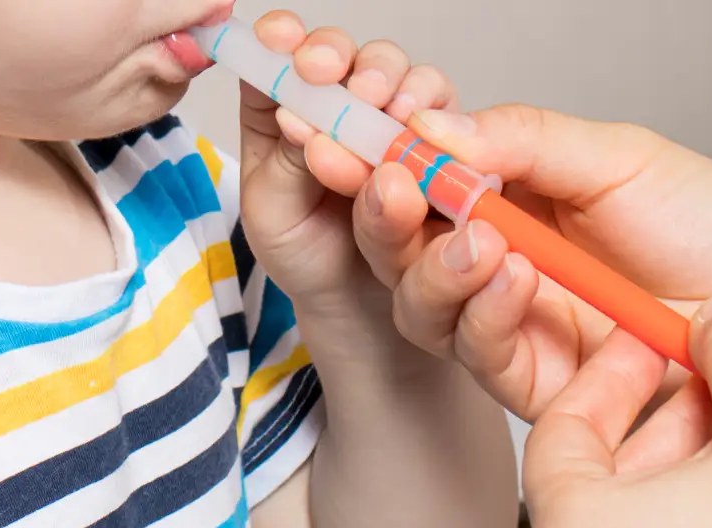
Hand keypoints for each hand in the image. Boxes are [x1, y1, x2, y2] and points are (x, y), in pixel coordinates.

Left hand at [235, 11, 459, 311]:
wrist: (358, 304)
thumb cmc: (304, 253)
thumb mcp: (273, 214)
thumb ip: (284, 163)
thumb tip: (299, 117)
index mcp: (279, 109)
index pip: (274, 54)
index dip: (280, 38)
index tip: (281, 44)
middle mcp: (335, 101)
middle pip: (339, 51)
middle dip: (337, 54)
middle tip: (332, 76)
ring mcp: (385, 115)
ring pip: (393, 70)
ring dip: (388, 80)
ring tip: (382, 110)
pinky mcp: (432, 136)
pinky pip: (438, 107)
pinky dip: (431, 110)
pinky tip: (418, 129)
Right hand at [354, 105, 711, 442]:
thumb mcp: (621, 158)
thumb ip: (523, 142)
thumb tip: (433, 129)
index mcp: (518, 201)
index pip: (421, 186)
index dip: (380, 167)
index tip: (356, 142)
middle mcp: (505, 266)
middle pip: (402, 252)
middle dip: (384, 218)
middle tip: (392, 188)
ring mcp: (517, 329)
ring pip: (425, 310)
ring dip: (433, 267)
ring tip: (476, 235)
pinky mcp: (539, 391)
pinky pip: (479, 357)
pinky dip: (483, 313)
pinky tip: (512, 276)